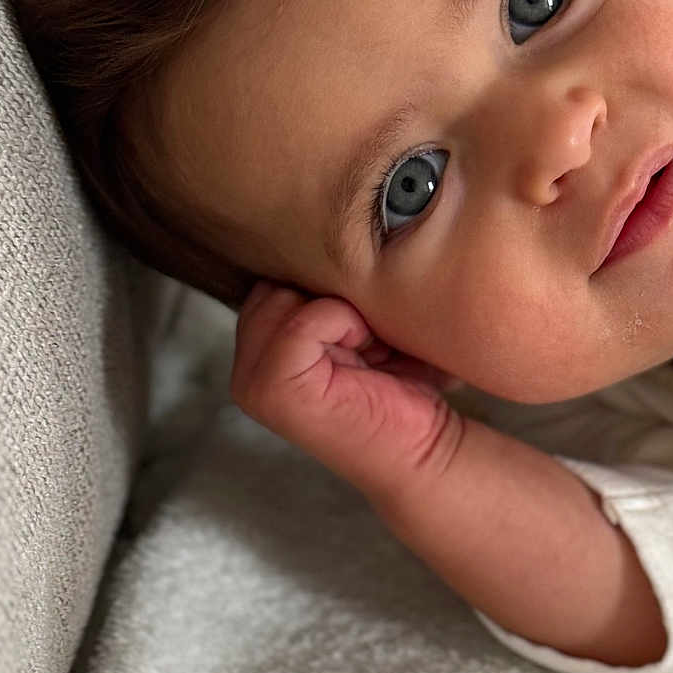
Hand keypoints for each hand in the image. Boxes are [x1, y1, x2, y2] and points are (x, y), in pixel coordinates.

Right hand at [229, 280, 463, 503]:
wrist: (427, 447)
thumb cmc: (405, 382)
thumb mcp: (361, 321)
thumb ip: (331, 289)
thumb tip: (327, 225)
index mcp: (259, 350)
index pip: (275, 274)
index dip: (328, 290)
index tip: (364, 331)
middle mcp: (245, 367)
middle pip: (277, 280)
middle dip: (331, 300)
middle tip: (370, 345)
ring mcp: (251, 382)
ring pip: (287, 295)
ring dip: (343, 314)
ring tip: (368, 352)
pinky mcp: (271, 389)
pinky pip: (304, 319)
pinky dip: (346, 327)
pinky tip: (366, 359)